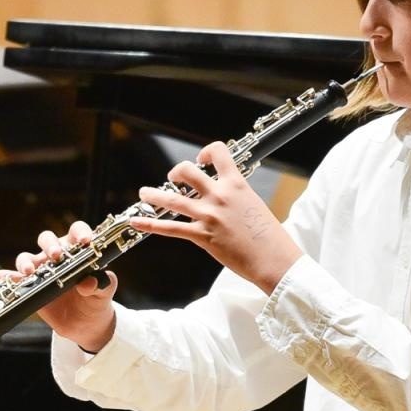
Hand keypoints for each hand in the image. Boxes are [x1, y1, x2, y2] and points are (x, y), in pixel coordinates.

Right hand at [0, 220, 117, 350]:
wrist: (85, 324)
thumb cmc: (96, 302)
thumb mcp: (104, 295)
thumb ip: (102, 286)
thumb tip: (90, 282)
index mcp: (77, 251)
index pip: (76, 232)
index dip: (79, 233)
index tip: (84, 242)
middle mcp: (56, 256)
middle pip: (47, 240)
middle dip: (49, 245)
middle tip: (55, 256)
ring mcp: (41, 270)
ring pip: (27, 258)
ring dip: (25, 262)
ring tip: (28, 272)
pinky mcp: (29, 287)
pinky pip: (9, 280)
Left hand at [131, 141, 301, 291]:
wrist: (273, 259)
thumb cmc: (270, 237)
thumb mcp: (255, 206)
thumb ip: (238, 198)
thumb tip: (228, 199)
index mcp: (237, 184)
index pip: (219, 153)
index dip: (206, 152)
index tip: (202, 160)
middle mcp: (220, 195)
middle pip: (188, 171)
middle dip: (176, 172)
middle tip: (173, 178)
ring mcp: (209, 215)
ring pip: (172, 198)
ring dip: (154, 194)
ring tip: (144, 193)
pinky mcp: (202, 236)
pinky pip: (170, 228)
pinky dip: (150, 225)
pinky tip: (136, 222)